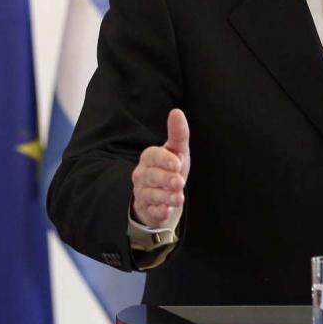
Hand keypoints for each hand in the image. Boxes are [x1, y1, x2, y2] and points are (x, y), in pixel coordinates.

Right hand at [131, 109, 190, 227]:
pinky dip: (159, 212)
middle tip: (179, 182)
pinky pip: (151, 211)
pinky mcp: (147, 209)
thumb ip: (178, 133)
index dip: (164, 160)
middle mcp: (142, 175)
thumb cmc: (171, 167)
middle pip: (151, 176)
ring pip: (151, 195)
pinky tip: (166, 210)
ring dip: (165, 197)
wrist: (164, 192)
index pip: (153, 156)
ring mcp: (143, 192)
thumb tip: (176, 111)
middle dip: (165, 179)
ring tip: (179, 198)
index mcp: (150, 157)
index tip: (177, 164)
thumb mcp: (177, 150)